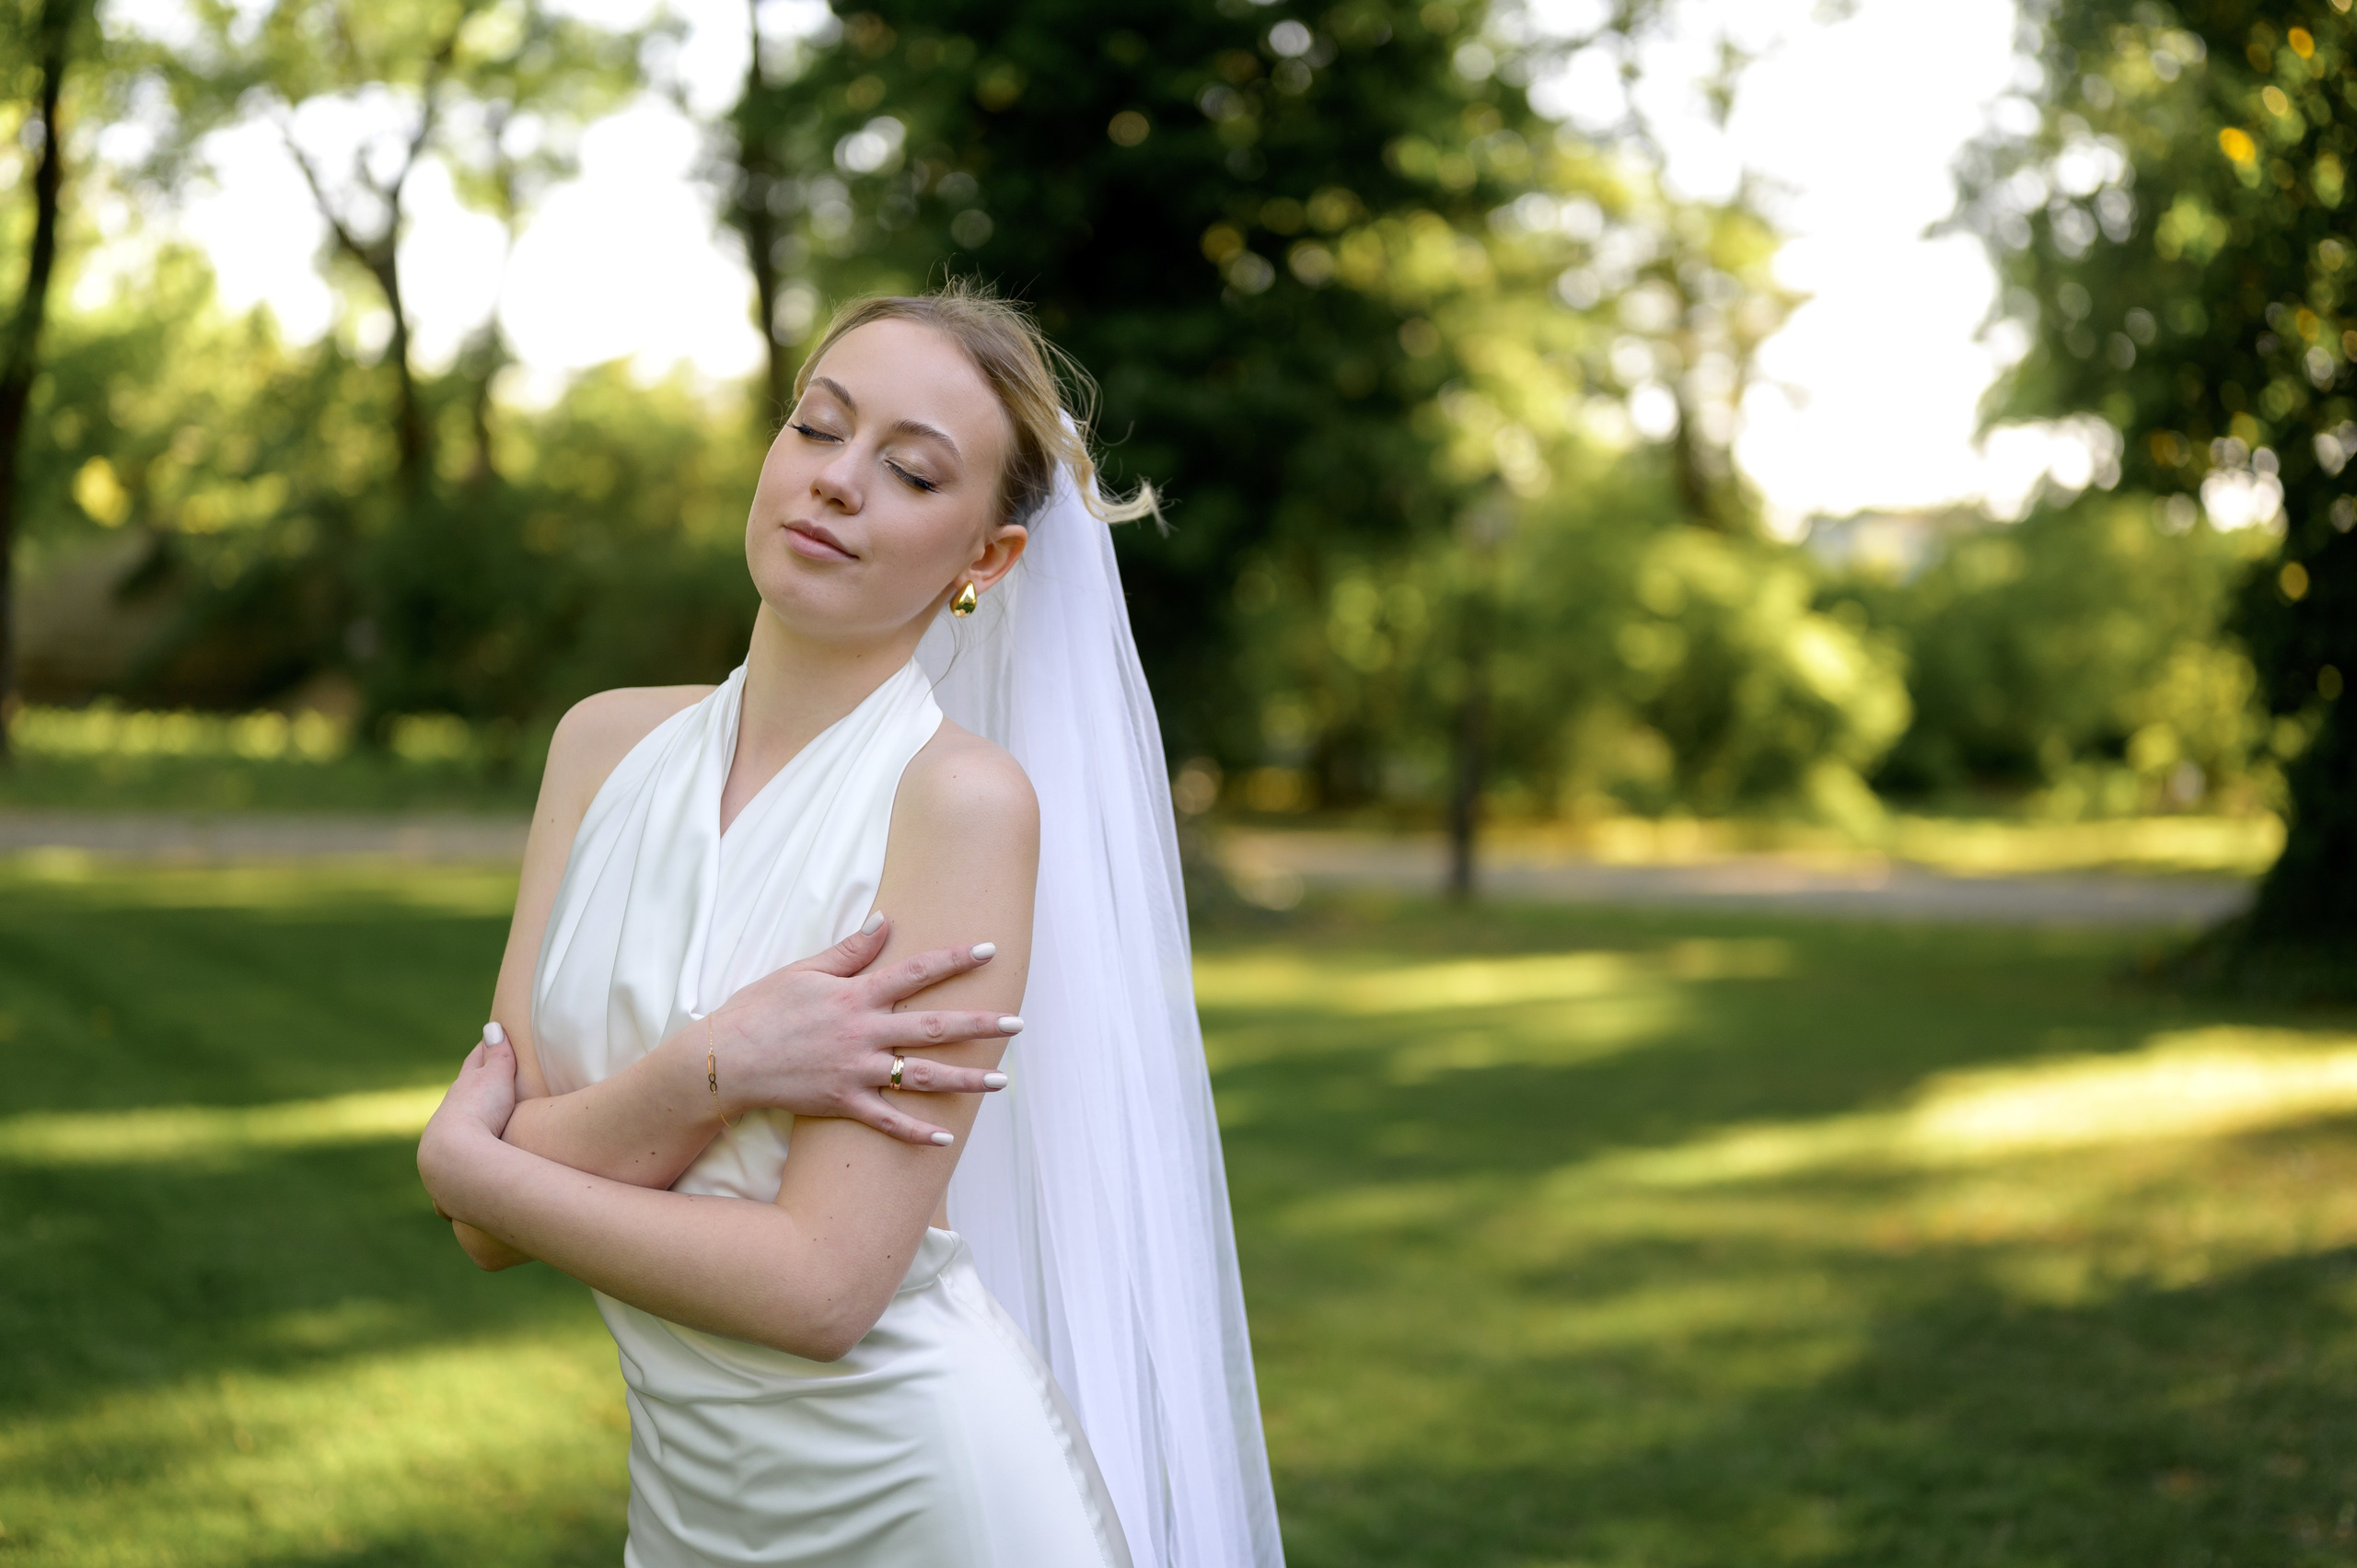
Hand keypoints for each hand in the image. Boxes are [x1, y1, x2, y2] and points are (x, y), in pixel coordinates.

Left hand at [418, 1028, 520, 1219]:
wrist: (456, 1159)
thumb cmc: (480, 1114)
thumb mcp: (495, 1079)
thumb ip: (498, 1055)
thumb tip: (492, 1026)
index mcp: (464, 1090)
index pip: (474, 1064)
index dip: (483, 1052)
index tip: (490, 1039)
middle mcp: (450, 1116)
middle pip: (461, 1096)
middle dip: (472, 1089)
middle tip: (484, 1080)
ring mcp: (448, 1145)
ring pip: (453, 1132)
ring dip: (464, 1130)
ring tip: (477, 1132)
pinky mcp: (451, 1174)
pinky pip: (455, 1169)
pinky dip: (458, 1172)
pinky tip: (456, 1188)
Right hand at [709, 913, 1021, 1146]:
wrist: (723, 1060)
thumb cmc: (759, 1010)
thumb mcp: (803, 970)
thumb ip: (850, 951)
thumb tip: (885, 920)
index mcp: (855, 995)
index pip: (915, 972)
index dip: (955, 961)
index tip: (990, 951)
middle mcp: (862, 1032)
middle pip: (933, 1027)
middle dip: (979, 1025)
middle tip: (1017, 1024)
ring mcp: (854, 1070)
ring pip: (921, 1076)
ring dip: (964, 1080)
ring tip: (1000, 1082)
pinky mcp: (841, 1103)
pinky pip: (886, 1121)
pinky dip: (916, 1132)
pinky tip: (947, 1137)